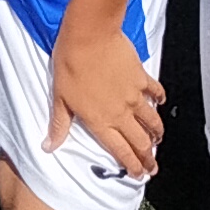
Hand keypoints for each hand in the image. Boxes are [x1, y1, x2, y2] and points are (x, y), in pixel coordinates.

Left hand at [47, 13, 166, 179]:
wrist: (89, 35)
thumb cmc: (69, 64)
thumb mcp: (59, 97)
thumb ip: (59, 125)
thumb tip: (48, 147)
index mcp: (101, 120)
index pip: (120, 150)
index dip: (132, 165)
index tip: (139, 175)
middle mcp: (121, 112)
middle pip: (140, 141)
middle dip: (148, 157)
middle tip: (154, 167)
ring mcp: (134, 95)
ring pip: (151, 121)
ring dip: (156, 133)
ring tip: (158, 140)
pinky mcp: (141, 77)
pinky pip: (155, 92)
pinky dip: (159, 100)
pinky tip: (160, 103)